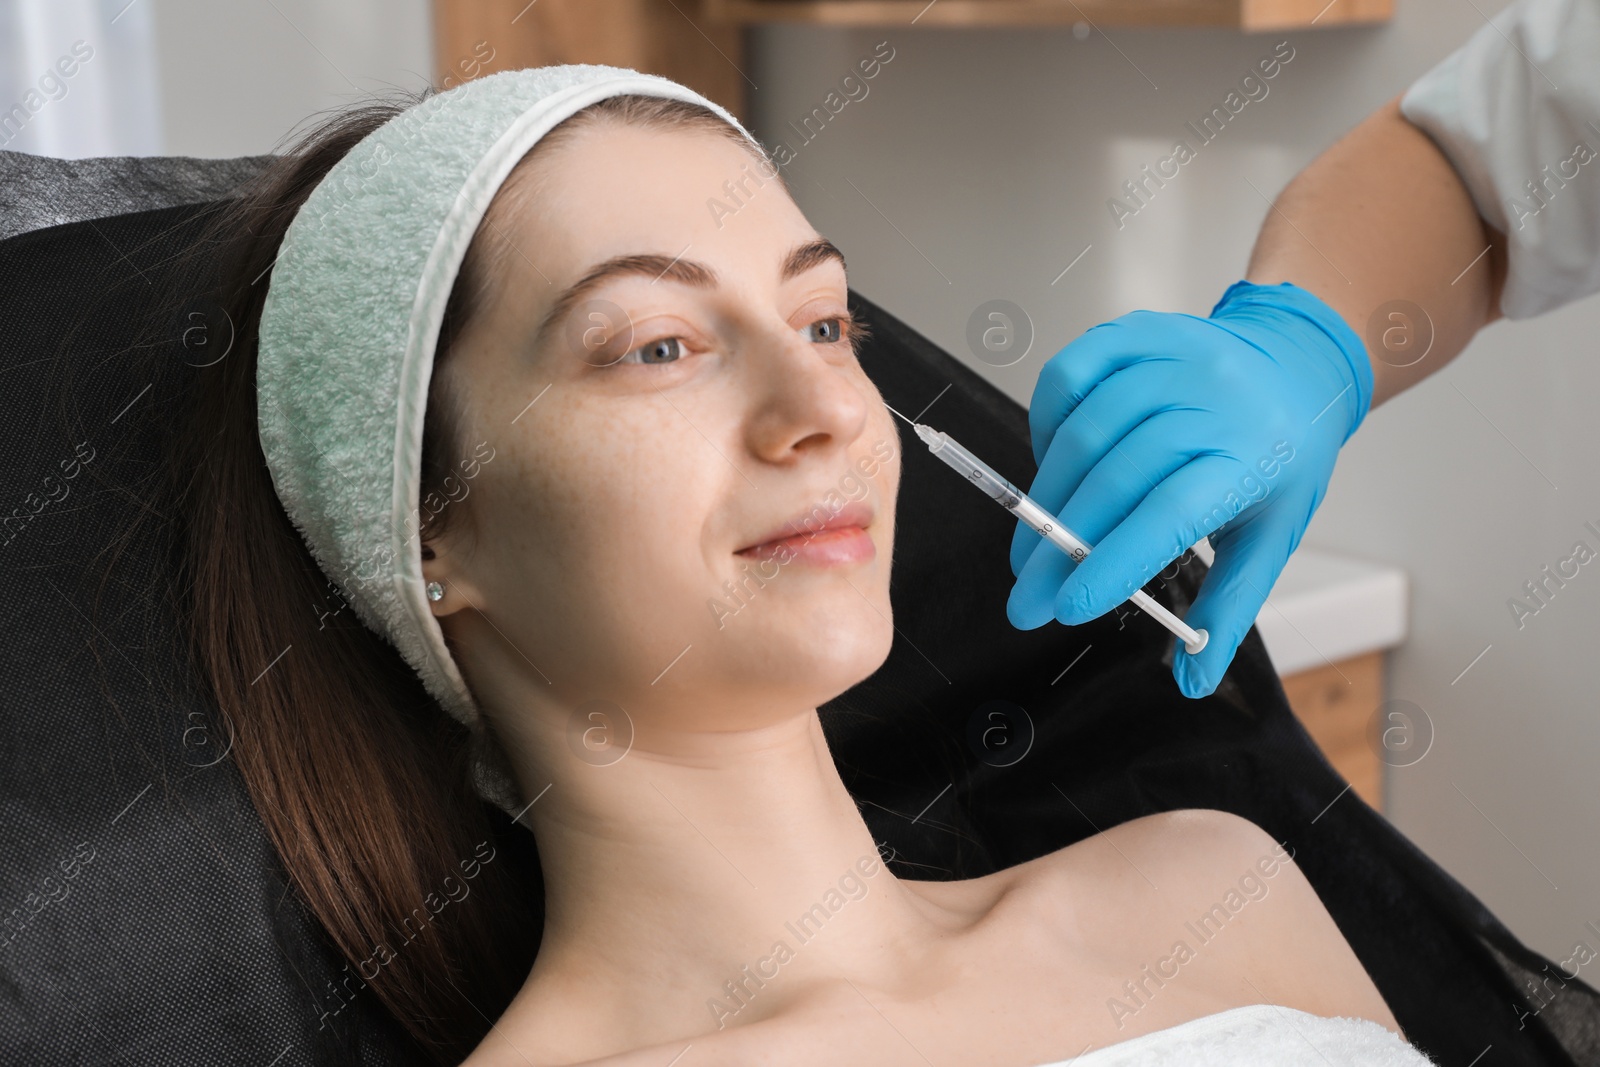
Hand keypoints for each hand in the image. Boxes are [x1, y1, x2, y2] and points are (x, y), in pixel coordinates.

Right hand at [1007, 279, 1373, 696]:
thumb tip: (1194, 684)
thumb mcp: (1271, 535)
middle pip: (1116, 480)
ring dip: (1047, 496)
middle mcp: (1214, 399)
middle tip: (1026, 594)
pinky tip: (1050, 461)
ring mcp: (1174, 356)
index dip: (1111, 562)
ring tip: (1032, 546)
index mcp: (1253, 457)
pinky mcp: (1138, 331)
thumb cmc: (1279, 458)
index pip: (1169, 516)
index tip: (1064, 607)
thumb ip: (1228, 609)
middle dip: (1058, 547)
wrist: (1296, 365)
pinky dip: (1047, 419)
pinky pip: (1072, 373)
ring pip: (1086, 430)